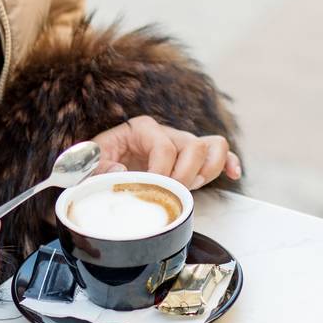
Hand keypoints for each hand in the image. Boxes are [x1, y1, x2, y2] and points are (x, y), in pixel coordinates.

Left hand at [90, 115, 242, 188]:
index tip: (153, 188)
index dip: (162, 172)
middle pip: (193, 146)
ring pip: (211, 146)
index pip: (164, 147)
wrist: (102, 166)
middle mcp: (167, 132)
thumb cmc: (98, 163)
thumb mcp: (89, 164)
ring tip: (190, 188)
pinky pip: (219, 152)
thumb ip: (99, 167)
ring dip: (206, 171)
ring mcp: (182, 143)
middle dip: (185, 176)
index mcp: (142, 128)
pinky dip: (228, 163)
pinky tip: (233, 175)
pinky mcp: (192, 157)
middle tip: (171, 194)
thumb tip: (123, 172)